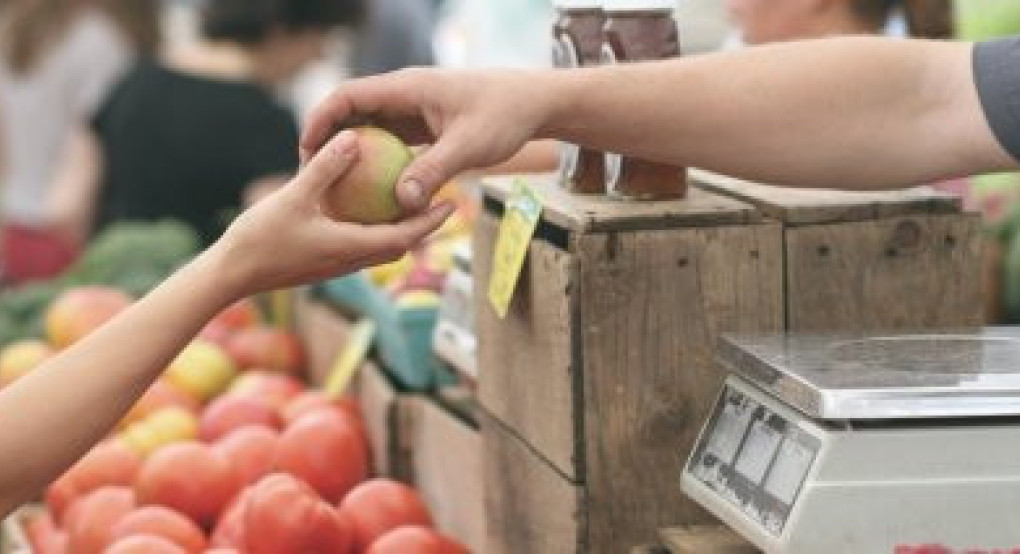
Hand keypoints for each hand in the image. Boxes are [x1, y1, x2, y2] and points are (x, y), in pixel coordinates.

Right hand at [211, 130, 453, 297]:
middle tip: (442, 200)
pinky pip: (358, 245)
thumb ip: (325, 168)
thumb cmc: (259, 239)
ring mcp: (335, 265)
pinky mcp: (321, 263)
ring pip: (379, 247)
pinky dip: (372, 228)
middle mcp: (349, 261)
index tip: (452, 203)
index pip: (403, 237)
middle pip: (398, 245)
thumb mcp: (293, 196)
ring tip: (410, 202)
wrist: (230, 275)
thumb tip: (353, 138)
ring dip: (399, 228)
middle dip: (423, 226)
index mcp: (350, 248)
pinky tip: (364, 207)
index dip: (430, 221)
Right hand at [300, 68, 555, 212]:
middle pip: (351, 113)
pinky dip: (376, 164)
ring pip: (369, 130)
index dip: (320, 120)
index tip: (305, 151)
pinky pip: (390, 144)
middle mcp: (404, 95)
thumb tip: (402, 203)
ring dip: (351, 155)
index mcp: (406, 88)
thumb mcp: (469, 146)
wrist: (533, 103)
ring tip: (333, 189)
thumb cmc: (504, 116)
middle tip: (311, 177)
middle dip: (328, 141)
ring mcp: (412, 110)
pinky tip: (371, 195)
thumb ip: (433, 171)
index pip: (348, 96)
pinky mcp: (423, 126)